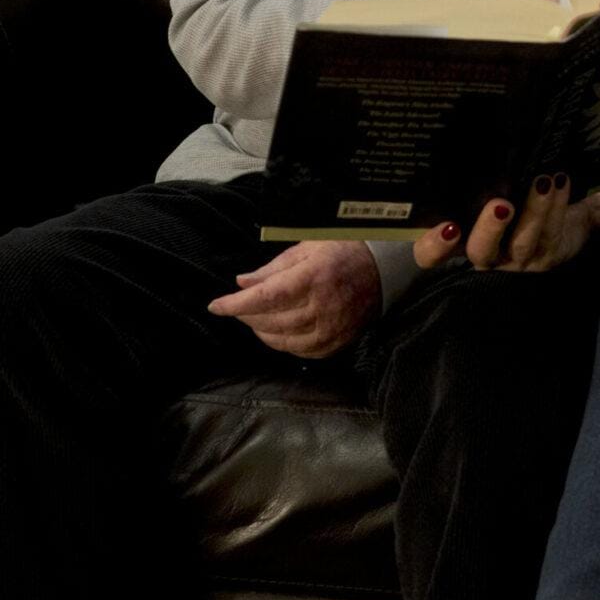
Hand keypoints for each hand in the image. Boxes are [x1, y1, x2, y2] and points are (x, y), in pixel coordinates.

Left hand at [207, 240, 378, 357]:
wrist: (384, 269)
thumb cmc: (343, 251)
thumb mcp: (307, 247)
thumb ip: (273, 268)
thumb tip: (242, 282)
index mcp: (313, 277)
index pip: (266, 297)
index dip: (236, 304)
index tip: (215, 306)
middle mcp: (322, 306)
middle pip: (270, 321)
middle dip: (246, 316)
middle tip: (238, 307)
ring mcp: (332, 328)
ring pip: (283, 340)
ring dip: (261, 332)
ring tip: (255, 319)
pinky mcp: (337, 342)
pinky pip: (301, 352)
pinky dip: (283, 344)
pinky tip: (278, 332)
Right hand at [413, 180, 599, 272]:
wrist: (562, 229)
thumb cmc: (509, 203)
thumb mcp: (485, 189)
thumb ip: (466, 167)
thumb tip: (448, 122)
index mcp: (461, 239)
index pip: (432, 254)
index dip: (434, 247)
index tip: (448, 226)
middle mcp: (486, 254)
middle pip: (480, 249)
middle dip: (490, 229)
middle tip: (501, 204)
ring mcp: (518, 258)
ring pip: (522, 242)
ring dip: (534, 211)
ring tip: (542, 182)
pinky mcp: (547, 256)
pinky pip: (551, 233)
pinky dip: (557, 205)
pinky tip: (559, 180)